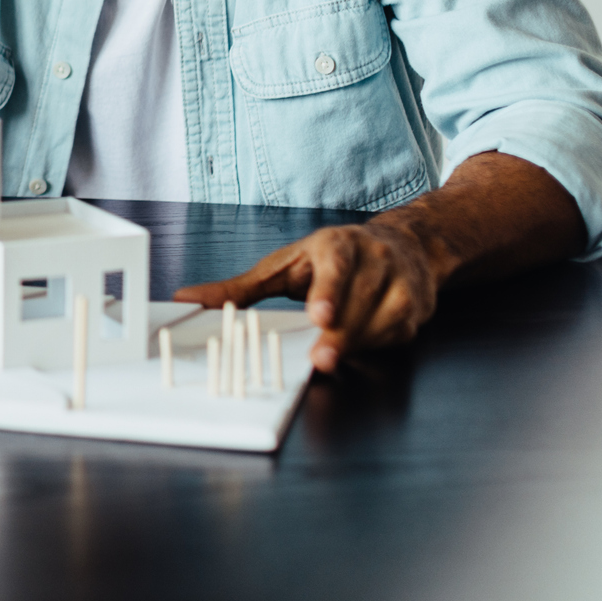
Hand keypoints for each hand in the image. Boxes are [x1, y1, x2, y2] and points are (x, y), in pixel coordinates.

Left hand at [175, 152, 586, 373]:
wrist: (400, 246)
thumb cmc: (327, 259)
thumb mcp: (281, 266)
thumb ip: (238, 288)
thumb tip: (185, 299)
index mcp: (338, 244)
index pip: (337, 266)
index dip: (329, 291)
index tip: (319, 315)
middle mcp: (376, 259)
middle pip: (360, 300)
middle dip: (339, 332)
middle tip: (319, 357)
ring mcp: (402, 282)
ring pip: (382, 319)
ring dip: (356, 342)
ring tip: (329, 357)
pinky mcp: (416, 309)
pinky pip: (396, 333)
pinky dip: (374, 346)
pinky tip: (355, 348)